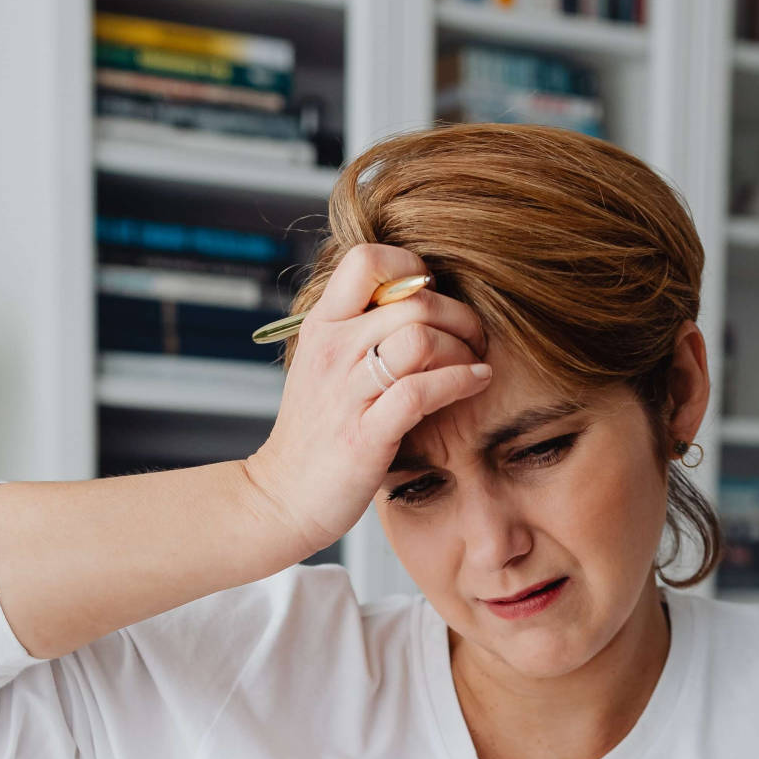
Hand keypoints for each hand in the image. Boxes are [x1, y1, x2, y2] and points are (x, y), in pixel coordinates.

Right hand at [240, 244, 490, 554]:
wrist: (281, 498)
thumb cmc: (315, 433)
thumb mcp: (326, 365)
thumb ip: (359, 329)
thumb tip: (414, 296)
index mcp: (323, 325)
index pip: (367, 260)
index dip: (411, 268)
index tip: (432, 296)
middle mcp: (332, 350)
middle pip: (412, 300)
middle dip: (458, 314)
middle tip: (474, 336)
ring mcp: (347, 392)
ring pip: (420, 339)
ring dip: (462, 347)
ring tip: (475, 361)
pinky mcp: (365, 434)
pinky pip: (421, 391)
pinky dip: (460, 381)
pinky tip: (476, 382)